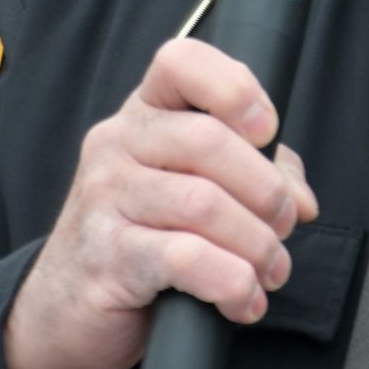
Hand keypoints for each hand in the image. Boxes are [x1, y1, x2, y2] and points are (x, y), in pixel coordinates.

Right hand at [0, 37, 318, 368]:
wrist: (65, 307)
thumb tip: (302, 199)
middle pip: (208, 140)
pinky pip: (186, 259)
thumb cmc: (141, 237)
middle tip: (285, 224)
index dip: (235, 87)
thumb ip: (253, 178)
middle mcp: (117, 144)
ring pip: (204, 204)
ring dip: (257, 243)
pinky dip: (232, 282)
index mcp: (144, 113)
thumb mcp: (193, 189)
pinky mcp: (108, 257)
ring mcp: (105, 198)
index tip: (266, 130)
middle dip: (266, 189)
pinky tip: (244, 300)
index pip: (182, 62)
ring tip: (272, 269)